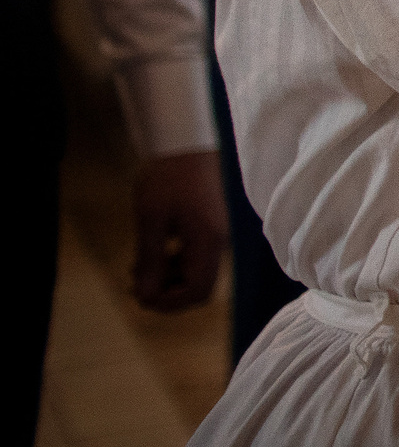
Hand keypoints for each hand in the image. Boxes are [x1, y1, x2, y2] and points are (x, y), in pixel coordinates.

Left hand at [130, 148, 225, 311]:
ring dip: (167, 279)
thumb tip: (145, 296)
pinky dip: (173, 263)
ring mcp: (214, 234)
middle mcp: (216, 242)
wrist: (185, 143)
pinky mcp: (207, 226)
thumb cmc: (167, 178)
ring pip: (195, 274)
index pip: (197, 292)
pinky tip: (152, 253)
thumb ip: (150, 261)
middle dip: (166, 293)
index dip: (169, 304)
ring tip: (137, 269)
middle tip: (134, 284)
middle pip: (198, 287)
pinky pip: (193, 257)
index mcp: (207, 242)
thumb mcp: (151, 221)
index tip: (140, 296)